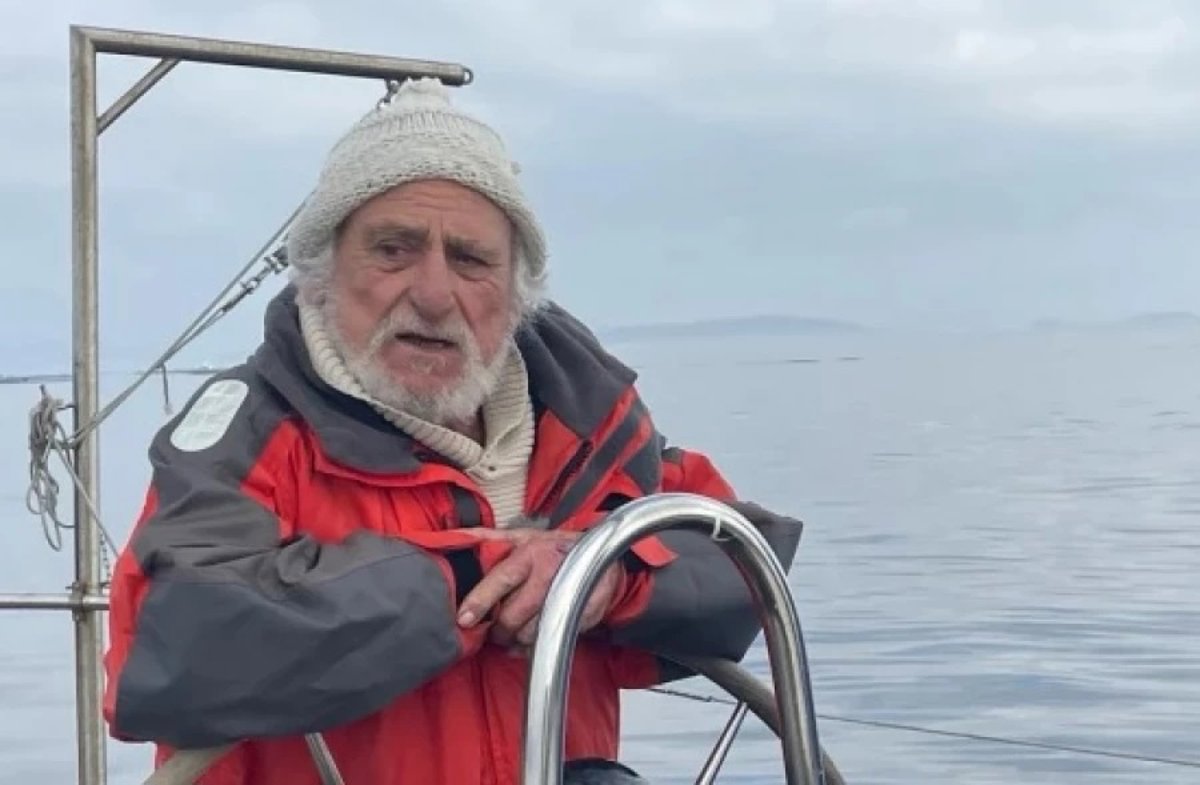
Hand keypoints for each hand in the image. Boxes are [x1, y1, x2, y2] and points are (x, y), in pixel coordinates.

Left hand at [456, 528, 623, 648]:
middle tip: (495, 630)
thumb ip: (488, 539)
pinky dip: (536, 646)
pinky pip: (552, 640)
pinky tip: (532, 638)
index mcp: (530, 553)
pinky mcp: (585, 613)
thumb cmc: (551, 549)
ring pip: (531, 632)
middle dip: (499, 629)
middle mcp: (549, 572)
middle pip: (514, 614)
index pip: (501, 579)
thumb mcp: (522, 537)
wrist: (600, 555)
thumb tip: (455, 536)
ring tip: (514, 633)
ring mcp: (569, 594)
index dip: (480, 600)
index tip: (464, 619)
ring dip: (517, 639)